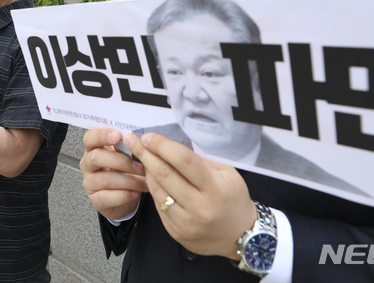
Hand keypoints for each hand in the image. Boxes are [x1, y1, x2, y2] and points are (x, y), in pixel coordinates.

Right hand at [79, 128, 148, 220]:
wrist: (125, 197)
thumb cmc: (125, 171)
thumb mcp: (127, 155)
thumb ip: (129, 146)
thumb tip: (143, 138)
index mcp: (94, 148)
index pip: (90, 137)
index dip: (102, 135)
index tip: (118, 136)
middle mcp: (88, 164)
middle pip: (96, 157)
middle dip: (121, 161)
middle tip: (140, 166)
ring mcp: (90, 183)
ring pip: (105, 179)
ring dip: (129, 180)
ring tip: (145, 182)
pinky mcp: (95, 200)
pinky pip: (108, 197)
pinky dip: (125, 195)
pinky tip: (136, 193)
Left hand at [124, 132, 256, 259]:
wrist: (240, 236)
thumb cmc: (233, 199)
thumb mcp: (227, 174)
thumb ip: (200, 162)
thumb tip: (170, 148)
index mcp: (215, 188)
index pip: (184, 161)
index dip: (163, 146)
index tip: (149, 137)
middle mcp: (200, 207)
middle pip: (165, 175)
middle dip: (146, 154)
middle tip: (133, 141)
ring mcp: (186, 223)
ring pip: (157, 191)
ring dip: (146, 171)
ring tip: (141, 157)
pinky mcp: (176, 232)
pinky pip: (158, 206)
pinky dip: (153, 189)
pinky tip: (151, 177)